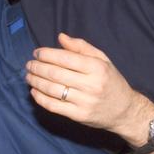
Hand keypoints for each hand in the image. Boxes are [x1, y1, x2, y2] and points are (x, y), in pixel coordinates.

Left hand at [25, 33, 153, 145]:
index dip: (47, 54)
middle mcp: (91, 85)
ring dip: (36, 82)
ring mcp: (84, 102)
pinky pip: (54, 106)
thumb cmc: (111, 81)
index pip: (65, 58)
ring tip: (29, 76)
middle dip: (38, 67)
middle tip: (29, 64)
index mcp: (97, 68)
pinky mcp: (78, 116)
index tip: (37, 53)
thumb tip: (60, 37)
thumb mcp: (103, 60)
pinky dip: (40, 98)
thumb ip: (81, 47)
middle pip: (56, 74)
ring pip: (52, 90)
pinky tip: (34, 91)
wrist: (124, 111)